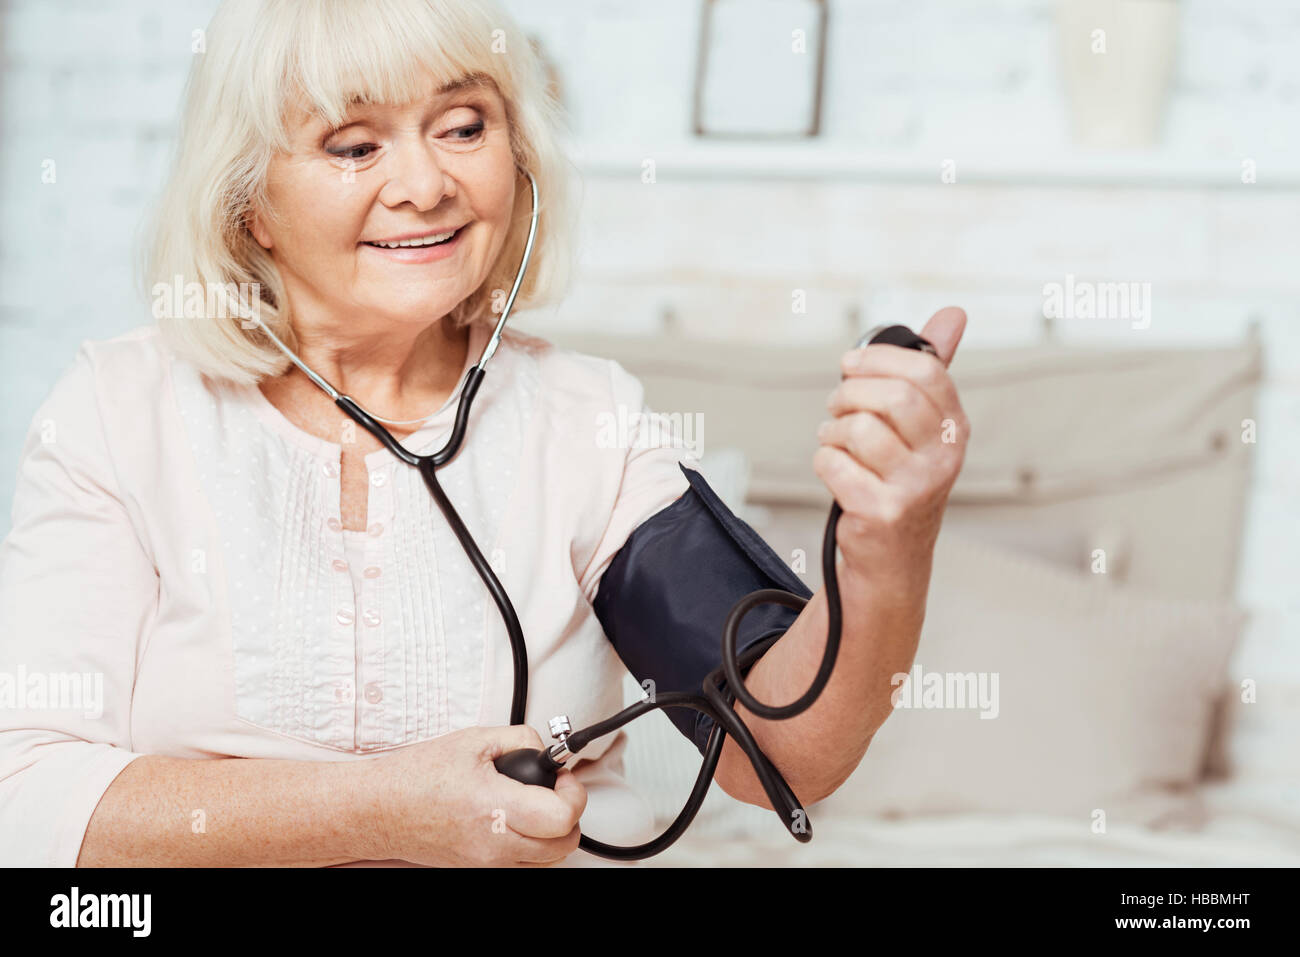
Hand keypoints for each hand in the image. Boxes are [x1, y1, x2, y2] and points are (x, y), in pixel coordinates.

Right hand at [364, 725, 586, 866]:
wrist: (379, 810)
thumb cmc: (416, 777)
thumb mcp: (474, 740)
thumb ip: (519, 739)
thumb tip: (545, 752)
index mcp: (494, 807)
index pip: (562, 817)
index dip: (574, 793)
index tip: (563, 777)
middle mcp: (494, 844)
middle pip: (564, 845)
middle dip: (570, 814)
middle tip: (555, 789)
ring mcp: (487, 862)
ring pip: (547, 859)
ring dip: (553, 832)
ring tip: (537, 803)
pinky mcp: (478, 869)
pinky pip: (523, 863)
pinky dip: (532, 843)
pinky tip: (518, 818)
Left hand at [813, 307, 969, 584]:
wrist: (891, 558)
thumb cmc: (898, 480)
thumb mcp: (921, 426)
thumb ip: (932, 370)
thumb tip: (953, 314)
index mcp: (955, 428)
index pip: (926, 370)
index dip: (879, 359)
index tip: (850, 364)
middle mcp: (944, 458)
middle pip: (893, 396)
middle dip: (850, 392)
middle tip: (837, 404)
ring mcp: (916, 488)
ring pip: (859, 428)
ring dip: (832, 430)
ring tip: (834, 440)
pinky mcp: (882, 513)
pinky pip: (834, 464)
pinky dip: (824, 462)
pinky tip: (835, 472)